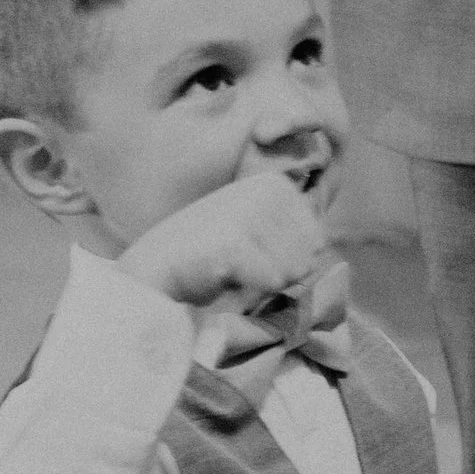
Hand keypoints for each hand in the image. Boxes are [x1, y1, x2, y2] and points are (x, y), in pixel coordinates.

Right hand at [118, 167, 328, 315]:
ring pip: (294, 270)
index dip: (286, 259)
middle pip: (308, 256)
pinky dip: (250, 289)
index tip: (250, 251)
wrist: (155, 267)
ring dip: (264, 282)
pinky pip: (273, 282)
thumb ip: (298, 239)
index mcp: (274, 184)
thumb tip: (320, 251)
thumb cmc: (211, 255)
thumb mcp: (260, 234)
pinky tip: (222, 275)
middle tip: (240, 263)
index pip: (317, 240)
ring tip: (232, 267)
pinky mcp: (234, 244)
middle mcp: (265, 190)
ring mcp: (249, 214)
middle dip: (278, 272)